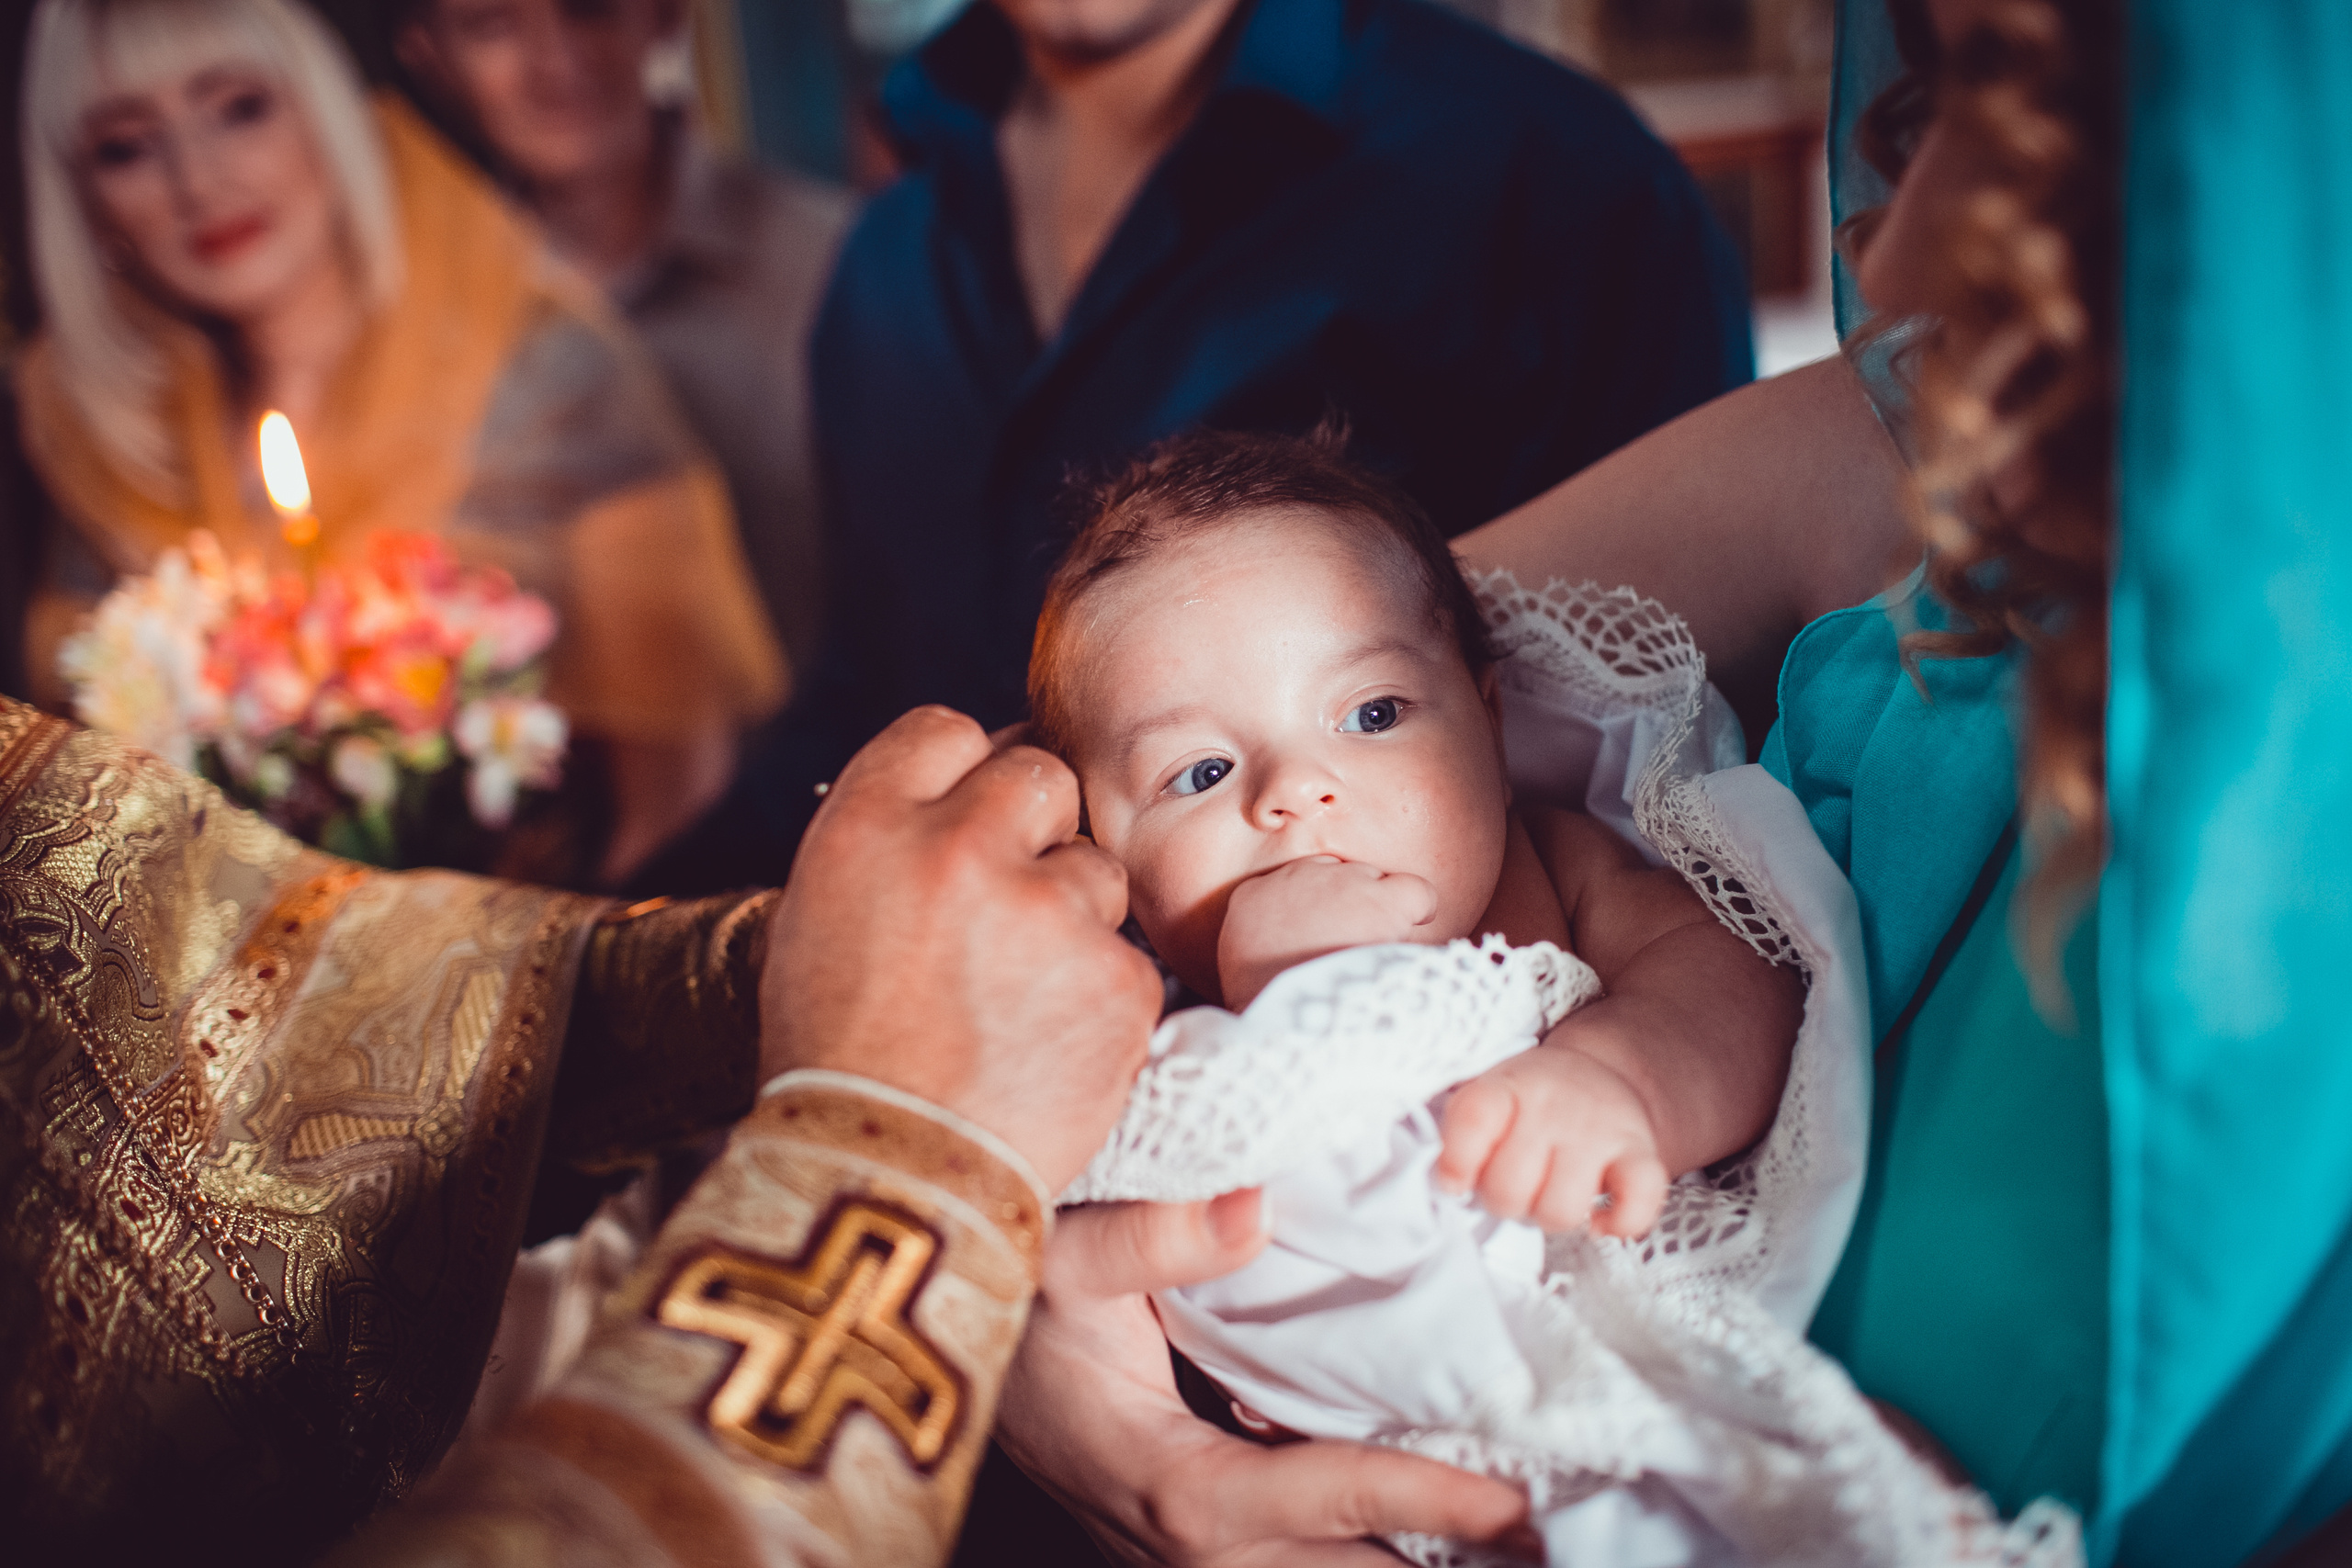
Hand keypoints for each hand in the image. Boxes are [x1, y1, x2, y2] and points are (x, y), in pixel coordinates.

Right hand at [760, 706, 1163, 1189]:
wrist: (888, 1186)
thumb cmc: (840, 1063)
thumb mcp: (819, 922)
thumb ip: (893, 843)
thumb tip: (974, 788)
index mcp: (867, 825)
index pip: (944, 730)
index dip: (963, 775)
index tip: (971, 820)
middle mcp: (958, 848)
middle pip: (1038, 775)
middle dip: (1034, 830)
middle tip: (1007, 909)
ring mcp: (1046, 910)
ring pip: (1094, 869)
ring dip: (1071, 919)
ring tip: (1014, 1003)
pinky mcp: (1115, 978)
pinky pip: (1125, 956)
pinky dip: (1101, 999)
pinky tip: (1048, 1047)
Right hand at [997, 1196, 1537, 1566]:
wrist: (938, 1352)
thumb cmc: (1011, 1308)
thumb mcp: (1061, 1256)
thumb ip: (1151, 1235)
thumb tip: (1259, 1207)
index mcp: (1165, 1479)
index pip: (1308, 1499)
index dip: (1412, 1498)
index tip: (1509, 1500)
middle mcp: (1184, 1543)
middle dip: (1440, 1567)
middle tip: (1554, 1548)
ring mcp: (1189, 1557)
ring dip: (1409, 1562)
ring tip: (1522, 1549)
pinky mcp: (1196, 1545)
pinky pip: (1297, 1564)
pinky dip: (1365, 1549)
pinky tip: (1437, 1532)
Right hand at [1216, 856, 1436, 1009]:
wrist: (1284, 1017)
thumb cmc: (1261, 1002)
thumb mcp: (1240, 957)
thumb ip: (1262, 935)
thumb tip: (1286, 938)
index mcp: (1257, 892)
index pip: (1295, 882)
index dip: (1317, 910)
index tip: (1321, 936)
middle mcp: (1301, 876)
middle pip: (1338, 877)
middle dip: (1347, 907)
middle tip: (1346, 949)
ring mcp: (1345, 884)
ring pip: (1375, 881)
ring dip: (1377, 911)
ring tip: (1372, 951)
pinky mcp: (1382, 901)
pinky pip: (1417, 893)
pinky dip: (1419, 909)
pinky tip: (1415, 929)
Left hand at [1435, 1041, 1670, 1235]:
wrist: (1598, 1076)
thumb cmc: (1530, 1104)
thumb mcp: (1487, 1096)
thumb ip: (1461, 1135)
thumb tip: (1451, 1185)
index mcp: (1508, 1087)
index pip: (1473, 1119)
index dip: (1456, 1161)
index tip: (1454, 1181)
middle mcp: (1555, 1106)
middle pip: (1509, 1188)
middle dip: (1503, 1200)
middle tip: (1513, 1185)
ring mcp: (1600, 1131)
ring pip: (1561, 1210)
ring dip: (1549, 1216)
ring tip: (1549, 1195)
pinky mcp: (1643, 1155)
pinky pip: (1637, 1205)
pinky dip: (1618, 1223)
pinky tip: (1599, 1218)